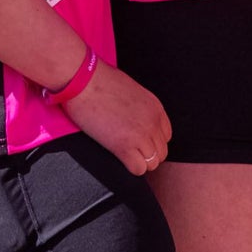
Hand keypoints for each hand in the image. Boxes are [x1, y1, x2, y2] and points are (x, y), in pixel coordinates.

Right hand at [62, 59, 172, 175]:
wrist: (85, 82)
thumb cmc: (102, 82)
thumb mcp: (132, 91)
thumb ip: (141, 108)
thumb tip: (137, 121)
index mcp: (155, 107)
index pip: (166, 136)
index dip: (153, 142)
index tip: (140, 142)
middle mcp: (152, 122)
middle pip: (161, 152)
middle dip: (147, 154)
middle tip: (130, 150)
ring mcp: (140, 135)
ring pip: (152, 163)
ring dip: (139, 162)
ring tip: (124, 153)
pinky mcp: (124, 146)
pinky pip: (138, 169)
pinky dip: (130, 167)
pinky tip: (119, 157)